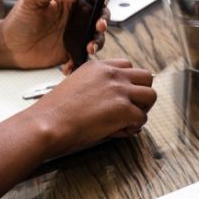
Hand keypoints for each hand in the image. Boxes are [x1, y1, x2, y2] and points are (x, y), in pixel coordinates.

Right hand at [0, 58, 155, 198]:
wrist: (47, 124)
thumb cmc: (55, 112)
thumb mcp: (75, 85)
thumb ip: (96, 86)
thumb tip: (112, 101)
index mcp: (98, 66)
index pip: (127, 66)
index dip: (128, 84)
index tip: (122, 97)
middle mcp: (112, 74)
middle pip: (146, 77)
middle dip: (141, 95)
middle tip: (131, 110)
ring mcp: (119, 90)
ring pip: (151, 95)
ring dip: (142, 110)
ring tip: (127, 122)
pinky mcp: (123, 109)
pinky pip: (142, 119)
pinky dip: (133, 128)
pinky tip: (117, 132)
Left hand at [1, 0, 109, 72]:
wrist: (9, 46)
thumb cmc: (18, 20)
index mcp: (68, 2)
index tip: (101, 4)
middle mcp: (74, 18)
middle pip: (99, 17)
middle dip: (103, 22)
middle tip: (98, 27)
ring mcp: (74, 36)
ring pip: (96, 38)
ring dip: (97, 43)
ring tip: (88, 48)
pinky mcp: (71, 52)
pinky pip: (83, 57)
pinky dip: (80, 61)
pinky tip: (69, 63)